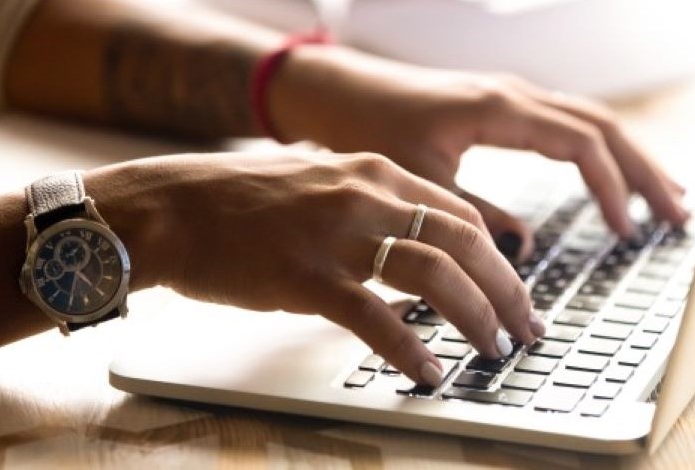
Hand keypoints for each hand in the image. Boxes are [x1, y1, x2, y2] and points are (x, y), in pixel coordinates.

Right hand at [84, 152, 542, 385]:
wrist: (171, 208)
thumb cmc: (242, 201)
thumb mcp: (321, 181)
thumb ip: (372, 201)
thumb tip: (418, 238)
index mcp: (375, 171)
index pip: (461, 216)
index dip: (500, 258)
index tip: (517, 291)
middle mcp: (365, 195)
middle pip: (464, 243)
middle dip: (506, 291)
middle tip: (524, 328)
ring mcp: (336, 235)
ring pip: (434, 275)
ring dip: (474, 316)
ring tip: (491, 349)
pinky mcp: (306, 276)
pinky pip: (375, 317)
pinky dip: (410, 348)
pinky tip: (430, 371)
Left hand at [272, 46, 688, 255]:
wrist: (335, 91)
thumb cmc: (367, 128)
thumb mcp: (419, 181)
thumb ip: (474, 216)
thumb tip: (524, 250)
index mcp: (500, 107)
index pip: (582, 144)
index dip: (612, 188)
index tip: (627, 231)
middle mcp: (514, 94)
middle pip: (602, 127)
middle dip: (644, 171)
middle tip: (680, 214)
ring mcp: (511, 95)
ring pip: (589, 121)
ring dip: (629, 158)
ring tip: (665, 196)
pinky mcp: (502, 105)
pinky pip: (566, 122)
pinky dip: (597, 151)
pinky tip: (609, 174)